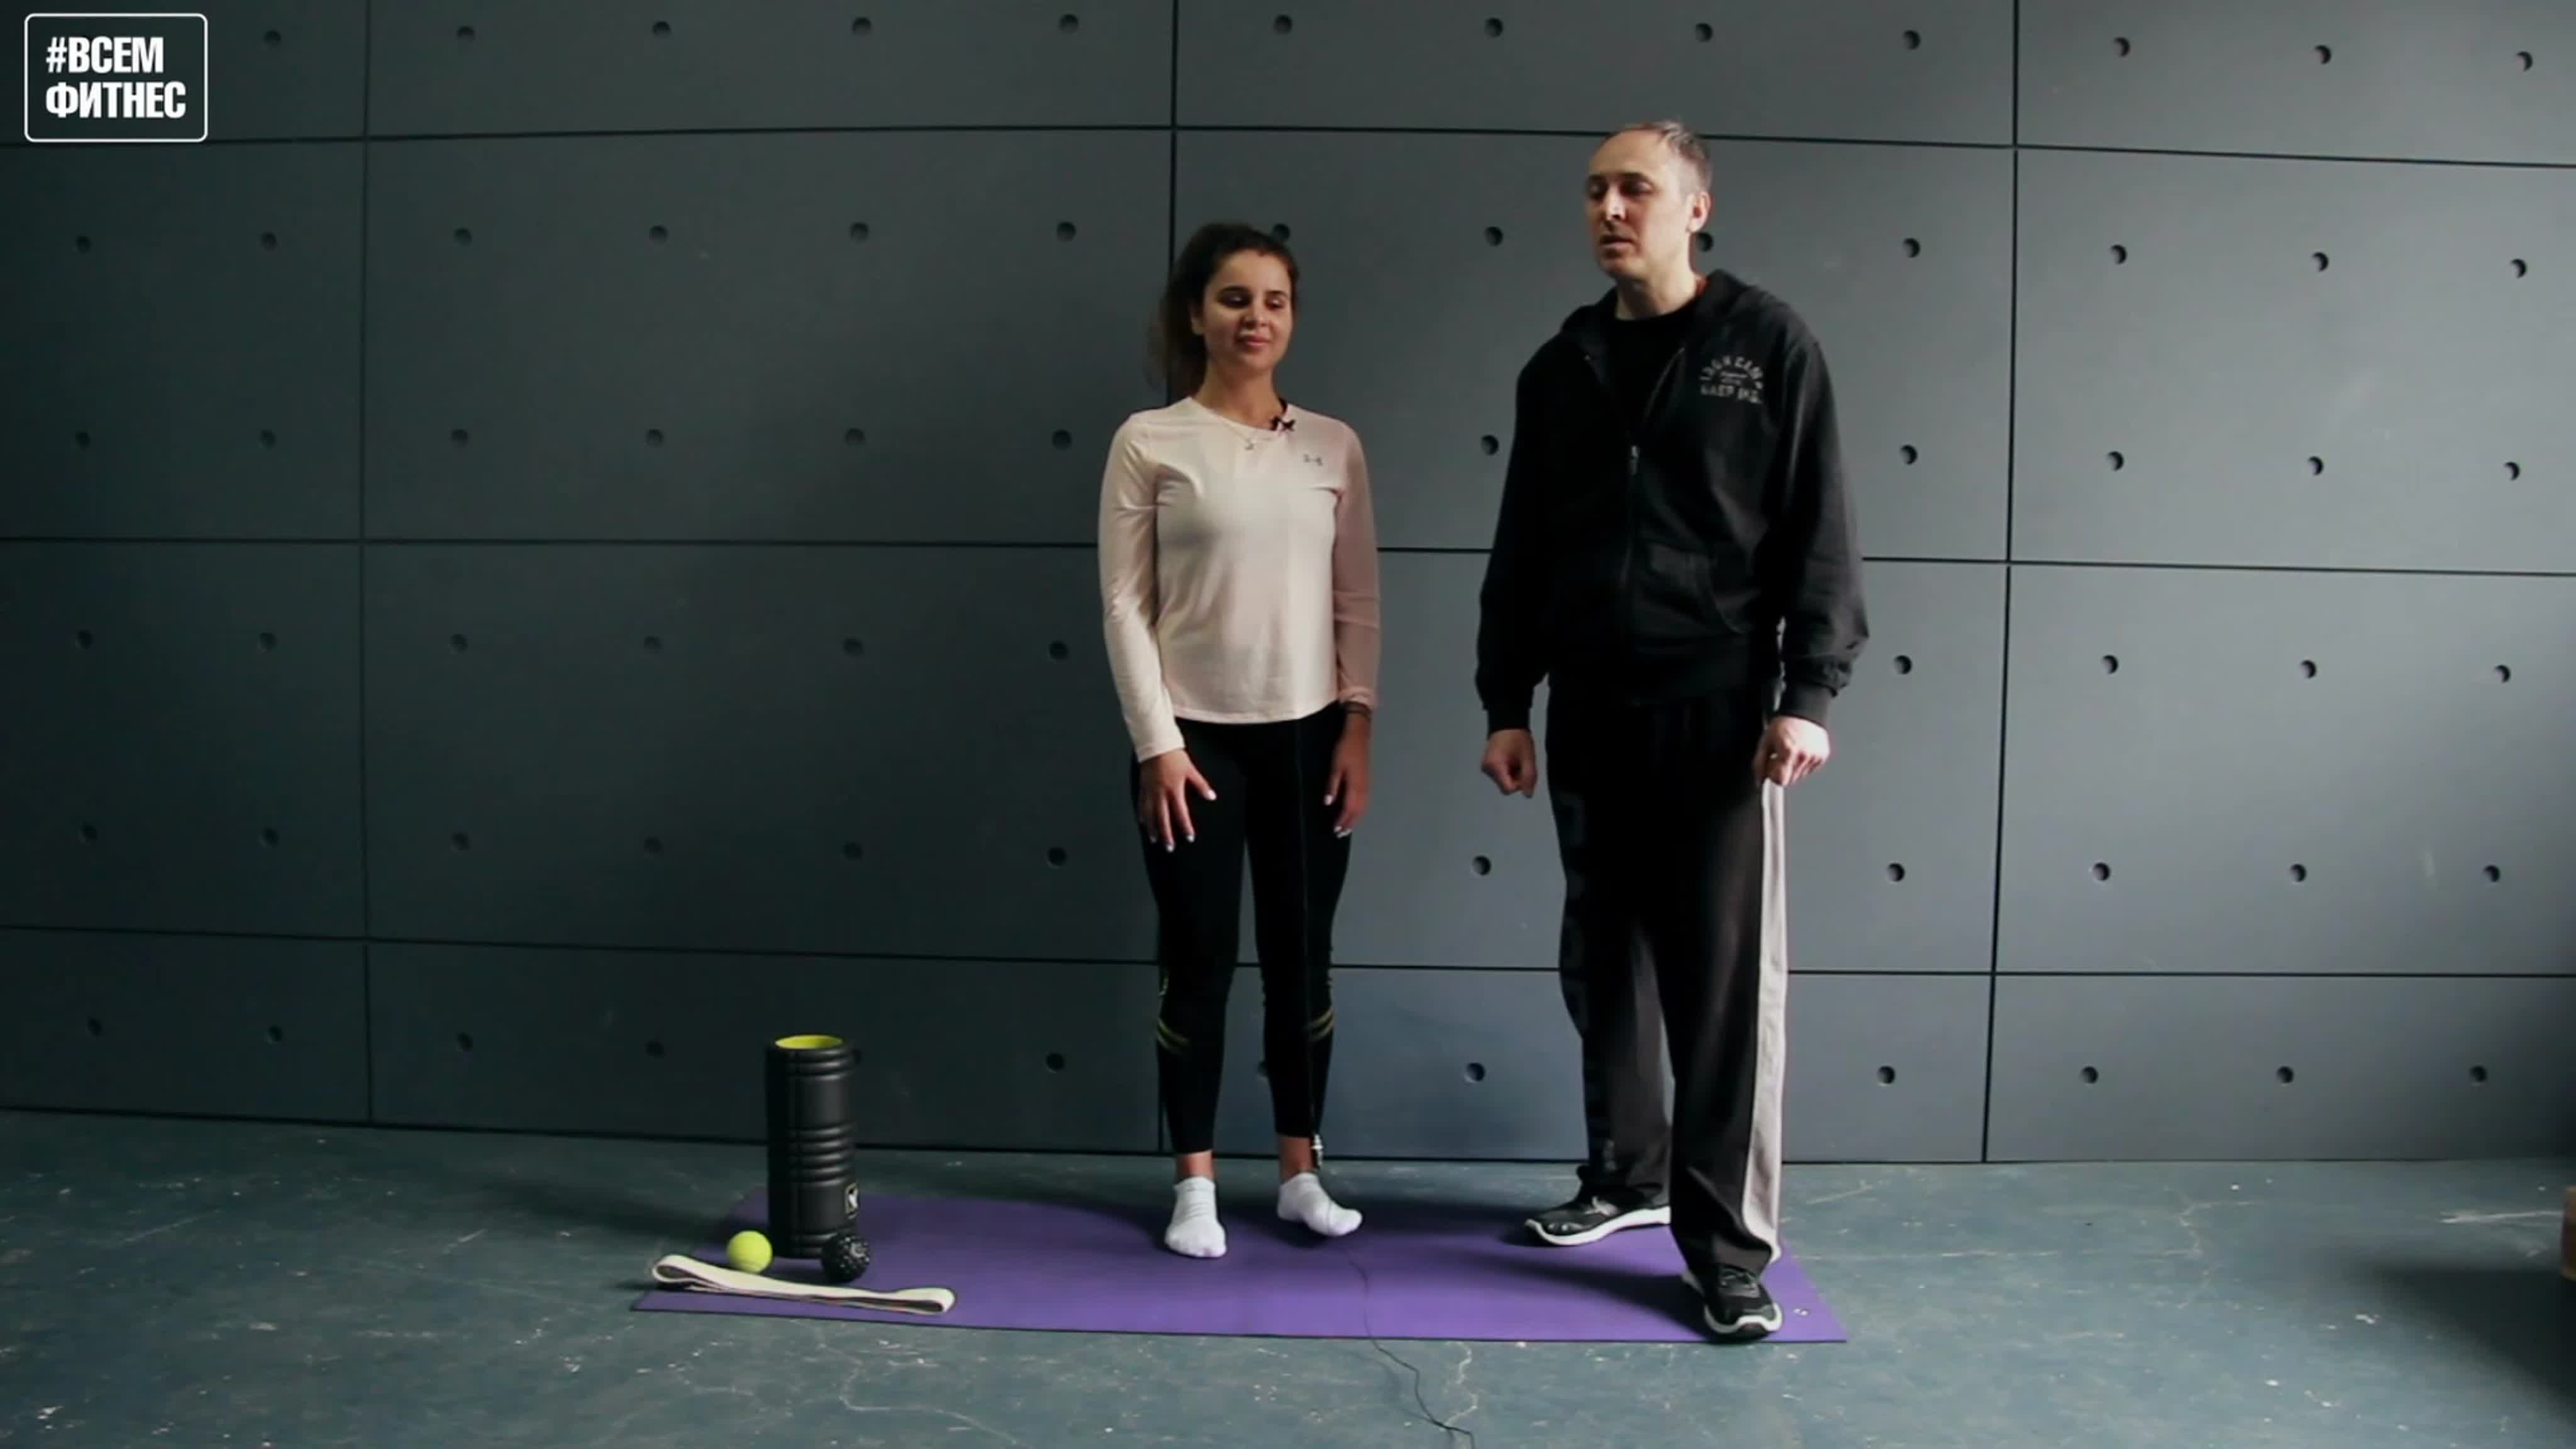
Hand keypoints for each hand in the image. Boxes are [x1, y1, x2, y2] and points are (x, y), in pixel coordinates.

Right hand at [1138, 749, 1214, 849]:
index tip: (1189, 838)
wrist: (1155, 745)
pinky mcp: (1143, 787)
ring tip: (1155, 840)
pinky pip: (1141, 805)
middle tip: (1169, 847)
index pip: (1181, 813)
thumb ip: (1201, 785)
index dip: (1185, 827)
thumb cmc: (1174, 756)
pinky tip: (1143, 823)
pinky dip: (1142, 815)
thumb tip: (1211, 796)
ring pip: (1150, 815)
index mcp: (1174, 790)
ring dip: (1153, 829)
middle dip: (1166, 835)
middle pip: (1163, 819)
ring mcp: (1150, 792)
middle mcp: (1161, 794)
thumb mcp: (1190, 770)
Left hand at [1324, 716, 1369, 836]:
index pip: (1348, 808)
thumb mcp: (1335, 766)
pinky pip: (1366, 801)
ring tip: (1348, 828)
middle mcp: (1363, 788)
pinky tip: (1356, 812)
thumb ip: (1332, 785)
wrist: (1359, 735)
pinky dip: (1361, 810)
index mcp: (1355, 785)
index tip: (1335, 829)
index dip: (1342, 820)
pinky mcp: (1368, 781)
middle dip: (1350, 823)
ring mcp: (1367, 784)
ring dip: (1356, 818)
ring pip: (1363, 807)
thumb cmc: (1344, 749)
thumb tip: (1328, 803)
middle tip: (1341, 834)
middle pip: (1358, 811)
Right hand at [1481, 728, 1537, 796]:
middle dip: (1516, 779)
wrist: (1507, 723)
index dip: (1519, 784)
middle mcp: (1487, 770)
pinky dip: (1507, 771)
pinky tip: (1509, 759)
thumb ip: (1529, 777)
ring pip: (1502, 782)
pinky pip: (1499, 776)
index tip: (1523, 770)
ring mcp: (1485, 768)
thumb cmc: (1518, 738)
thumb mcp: (1528, 758)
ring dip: (1512, 775)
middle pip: (1505, 786)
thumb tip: (1528, 795)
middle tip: (1521, 763)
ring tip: (1515, 759)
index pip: (1508, 789)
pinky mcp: (1486, 765)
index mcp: (1495, 767)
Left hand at [1756, 715, 1828, 785]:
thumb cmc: (1783, 724)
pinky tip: (1800, 751)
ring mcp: (1815, 757)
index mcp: (1789, 752)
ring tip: (1790, 752)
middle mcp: (1804, 756)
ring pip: (1800, 776)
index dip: (1772, 775)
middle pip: (1790, 780)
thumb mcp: (1765, 741)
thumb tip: (1758, 779)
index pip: (1780, 780)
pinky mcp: (1822, 756)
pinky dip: (1803, 764)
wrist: (1802, 712)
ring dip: (1793, 769)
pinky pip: (1810, 769)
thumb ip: (1759, 763)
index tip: (1771, 766)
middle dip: (1782, 772)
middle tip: (1779, 756)